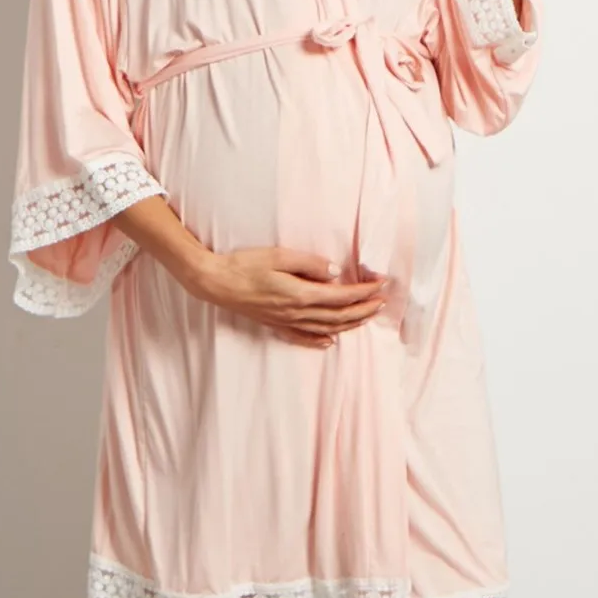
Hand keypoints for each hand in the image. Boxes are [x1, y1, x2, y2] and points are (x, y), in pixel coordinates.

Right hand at [190, 247, 387, 347]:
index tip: (382, 284)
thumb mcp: (278, 256)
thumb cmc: (244, 265)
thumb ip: (309, 264)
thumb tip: (335, 271)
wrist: (215, 282)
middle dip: (365, 310)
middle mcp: (297, 313)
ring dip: (350, 324)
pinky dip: (320, 341)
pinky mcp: (275, 324)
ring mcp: (286, 322)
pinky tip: (330, 341)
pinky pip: (303, 337)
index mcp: (301, 294)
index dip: (365, 291)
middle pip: (339, 316)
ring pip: (326, 328)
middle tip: (383, 303)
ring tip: (366, 318)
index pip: (342, 296)